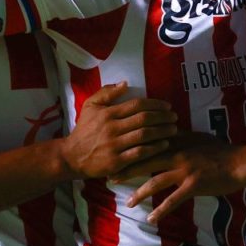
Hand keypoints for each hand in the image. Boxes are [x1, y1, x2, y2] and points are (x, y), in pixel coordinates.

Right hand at [60, 82, 177, 179]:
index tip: (167, 106)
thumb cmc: (84, 130)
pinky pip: (140, 153)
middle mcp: (112, 128)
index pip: (137, 105)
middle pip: (144, 119)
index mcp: (108, 113)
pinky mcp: (116, 162)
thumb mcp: (90, 106)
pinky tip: (164, 144)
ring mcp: (114, 145)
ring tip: (174, 129)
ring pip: (144, 136)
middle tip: (175, 117)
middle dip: (163, 117)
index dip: (155, 104)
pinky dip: (154, 148)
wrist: (71, 156)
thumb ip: (106, 93)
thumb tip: (125, 83)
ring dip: (162, 131)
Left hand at [116, 132, 242, 223]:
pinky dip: (161, 210)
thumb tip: (163, 134)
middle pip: (145, 161)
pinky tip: (151, 218)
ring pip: (155, 181)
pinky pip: (173, 200)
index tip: (115, 156)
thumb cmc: (218, 150)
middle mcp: (177, 153)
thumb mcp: (196, 137)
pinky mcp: (193, 185)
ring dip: (140, 192)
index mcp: (176, 141)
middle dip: (126, 170)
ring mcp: (185, 170)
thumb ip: (177, 137)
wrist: (238, 162)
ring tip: (128, 202)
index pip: (148, 144)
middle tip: (110, 177)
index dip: (130, 150)